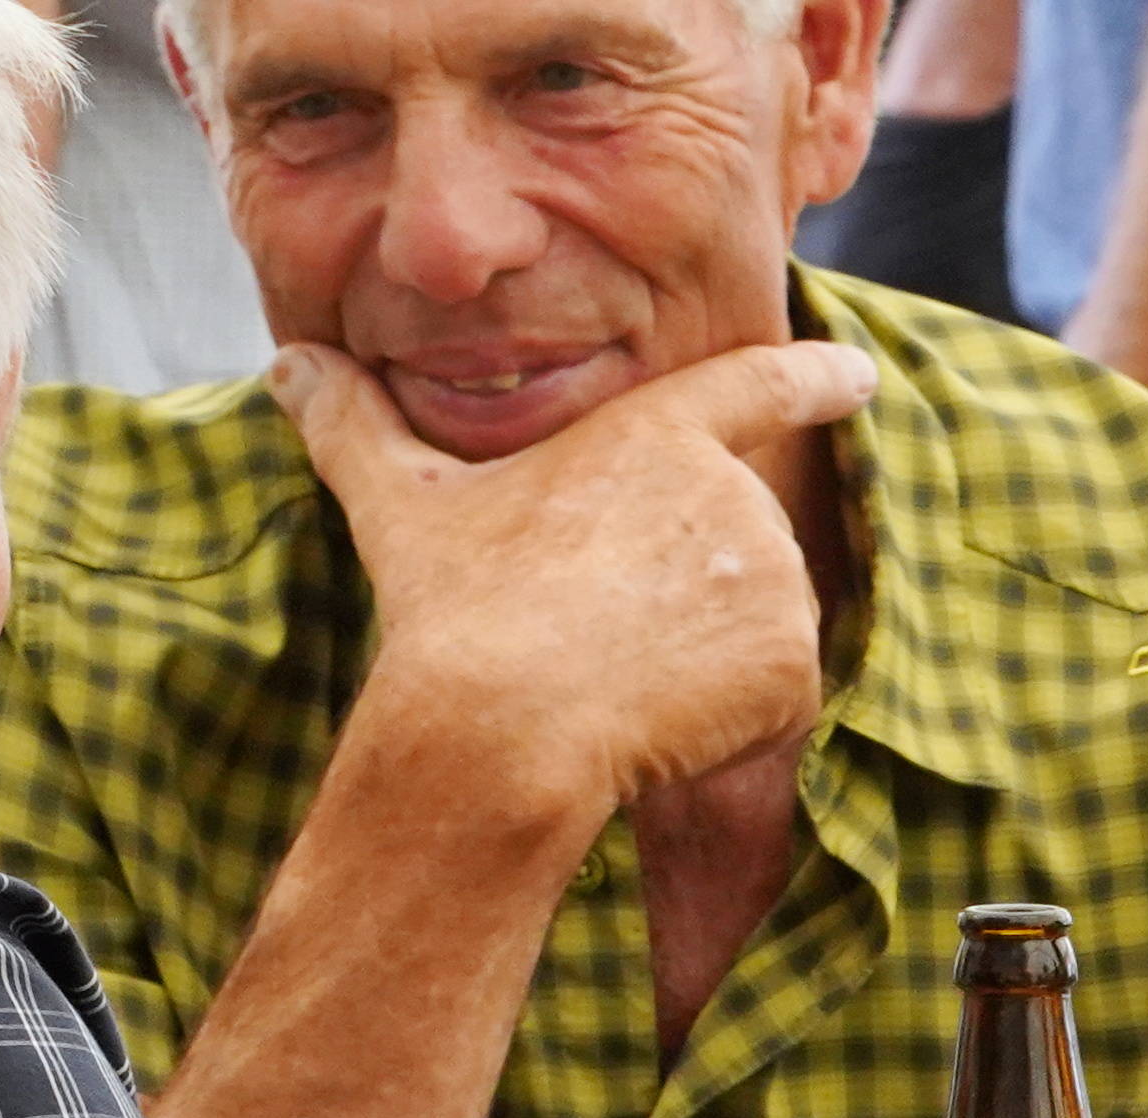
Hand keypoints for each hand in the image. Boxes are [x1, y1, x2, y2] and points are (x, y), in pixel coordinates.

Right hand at [276, 337, 879, 831]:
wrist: (503, 722)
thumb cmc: (450, 606)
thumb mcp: (396, 499)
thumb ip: (353, 425)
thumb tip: (288, 365)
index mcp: (655, 435)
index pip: (759, 386)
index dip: (816, 378)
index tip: (858, 374)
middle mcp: (735, 495)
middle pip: (737, 547)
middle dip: (685, 590)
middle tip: (601, 630)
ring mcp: (776, 581)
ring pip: (755, 625)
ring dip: (700, 655)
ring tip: (617, 671)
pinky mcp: (796, 664)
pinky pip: (775, 697)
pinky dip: (728, 719)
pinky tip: (657, 717)